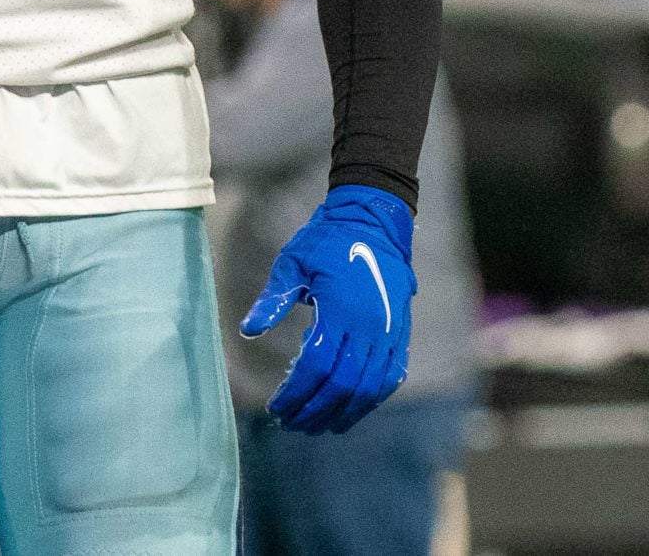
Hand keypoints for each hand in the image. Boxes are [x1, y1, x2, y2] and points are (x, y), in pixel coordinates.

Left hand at [241, 184, 416, 433]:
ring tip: (320, 427)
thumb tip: (248, 330)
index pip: (316, 366)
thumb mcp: (293, 262)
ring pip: (368, 387)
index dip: (295, 393)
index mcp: (340, 309)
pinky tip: (352, 410)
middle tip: (293, 425)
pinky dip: (371, 399)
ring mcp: (389, 332)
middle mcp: (369, 326)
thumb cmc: (327, 240)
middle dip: (315, 410)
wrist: (374, 221)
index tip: (276, 408)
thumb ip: (273, 299)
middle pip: (341, 384)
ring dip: (344, 413)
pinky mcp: (400, 333)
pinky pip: (389, 377)